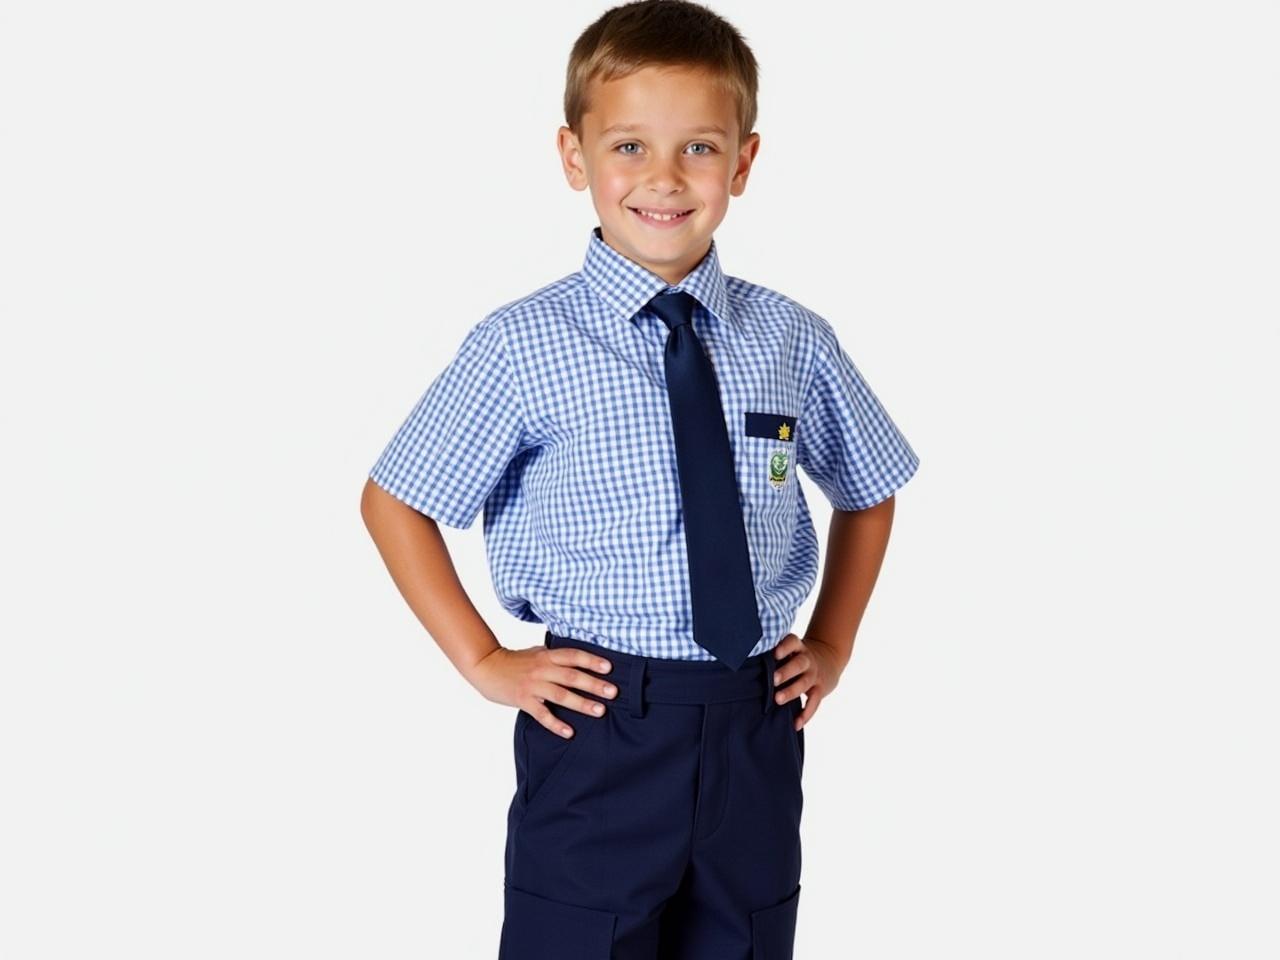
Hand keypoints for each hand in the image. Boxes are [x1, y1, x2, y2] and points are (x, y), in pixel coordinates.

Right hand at [469, 645, 617, 738]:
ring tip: (599, 711)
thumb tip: (581, 660)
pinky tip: (569, 732)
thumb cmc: (516, 661)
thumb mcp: (537, 652)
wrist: (487, 667)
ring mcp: (532, 686)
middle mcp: (542, 669)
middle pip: (571, 676)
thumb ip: (556, 657)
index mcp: (547, 656)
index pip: (573, 656)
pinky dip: (556, 724)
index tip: (609, 667)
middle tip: (613, 692)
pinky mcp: (523, 700)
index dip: (591, 660)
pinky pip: (542, 714)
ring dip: (581, 703)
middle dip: (594, 684)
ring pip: (561, 695)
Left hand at [771, 633, 845, 730]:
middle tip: (773, 679)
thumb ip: (775, 654)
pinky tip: (795, 724)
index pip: (793, 642)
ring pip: (805, 682)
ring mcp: (814, 675)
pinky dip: (805, 714)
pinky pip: (814, 702)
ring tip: (778, 699)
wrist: (829, 659)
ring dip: (791, 691)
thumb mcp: (792, 648)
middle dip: (786, 672)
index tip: (775, 653)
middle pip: (799, 664)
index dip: (785, 647)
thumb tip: (749, 663)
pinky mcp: (820, 689)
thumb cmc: (798, 656)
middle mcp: (807, 660)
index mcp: (798, 647)